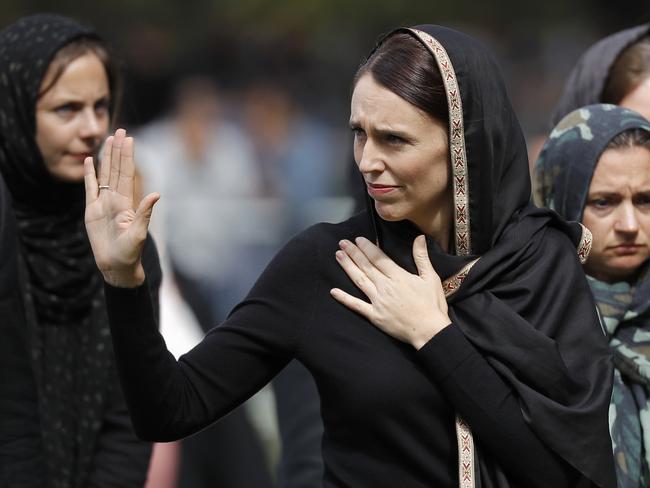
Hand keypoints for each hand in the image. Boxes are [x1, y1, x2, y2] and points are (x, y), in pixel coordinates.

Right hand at [84, 128, 159, 286]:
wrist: (116, 266)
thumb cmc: (130, 253)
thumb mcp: (139, 233)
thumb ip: (145, 213)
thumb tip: (157, 194)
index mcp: (127, 202)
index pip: (127, 173)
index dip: (128, 156)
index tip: (129, 138)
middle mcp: (116, 199)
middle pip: (116, 169)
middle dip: (118, 150)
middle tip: (120, 130)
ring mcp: (103, 203)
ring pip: (104, 175)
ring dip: (106, 158)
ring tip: (108, 140)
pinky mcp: (92, 210)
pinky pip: (90, 188)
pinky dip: (90, 174)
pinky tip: (90, 161)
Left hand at [330, 235, 450, 348]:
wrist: (430, 332)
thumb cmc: (432, 305)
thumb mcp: (430, 278)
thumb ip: (422, 257)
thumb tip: (419, 237)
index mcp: (398, 277)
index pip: (378, 258)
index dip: (367, 248)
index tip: (357, 239)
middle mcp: (385, 287)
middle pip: (366, 266)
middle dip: (353, 253)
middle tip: (342, 242)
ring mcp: (378, 301)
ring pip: (359, 280)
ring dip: (348, 267)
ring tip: (338, 255)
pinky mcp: (374, 316)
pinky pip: (356, 305)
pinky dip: (344, 298)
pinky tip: (333, 291)